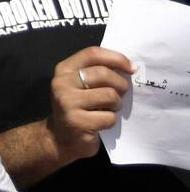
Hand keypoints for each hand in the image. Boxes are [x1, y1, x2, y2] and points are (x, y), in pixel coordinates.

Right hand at [47, 46, 134, 165]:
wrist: (60, 138)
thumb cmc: (77, 107)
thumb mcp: (80, 85)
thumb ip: (96, 72)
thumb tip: (130, 67)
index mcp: (64, 70)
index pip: (93, 54)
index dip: (116, 58)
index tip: (131, 68)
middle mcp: (62, 83)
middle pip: (103, 74)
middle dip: (120, 85)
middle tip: (120, 94)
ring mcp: (67, 103)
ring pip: (109, 95)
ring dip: (116, 104)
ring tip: (108, 109)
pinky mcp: (77, 122)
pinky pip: (108, 117)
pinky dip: (110, 121)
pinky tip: (100, 123)